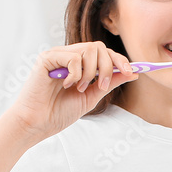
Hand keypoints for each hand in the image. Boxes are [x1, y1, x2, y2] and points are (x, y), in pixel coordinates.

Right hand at [7, 40, 138, 142]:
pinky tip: (66, 85)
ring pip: (88, 50)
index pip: (104, 53)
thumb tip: (132, 73)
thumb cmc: (59, 112)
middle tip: (102, 86)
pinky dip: (76, 74)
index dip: (120, 60)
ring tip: (79, 88)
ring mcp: (58, 55)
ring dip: (91, 73)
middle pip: (99, 47)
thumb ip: (110, 83)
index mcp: (79, 65)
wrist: (38, 124)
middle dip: (108, 67)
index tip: (133, 72)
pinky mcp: (47, 58)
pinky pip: (73, 57)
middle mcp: (69, 56)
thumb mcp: (91, 97)